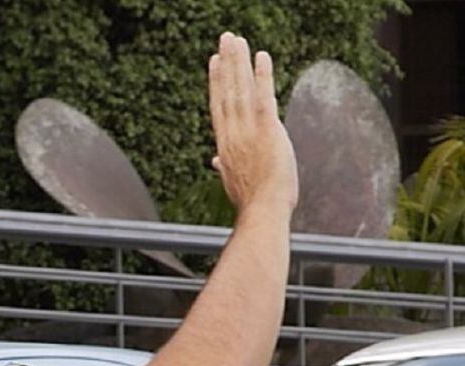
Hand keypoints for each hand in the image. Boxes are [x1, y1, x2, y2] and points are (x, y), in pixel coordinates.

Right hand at [208, 32, 297, 215]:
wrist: (262, 212)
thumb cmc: (252, 203)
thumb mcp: (233, 183)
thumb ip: (225, 167)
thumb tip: (215, 163)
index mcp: (225, 146)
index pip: (219, 108)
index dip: (216, 83)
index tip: (214, 63)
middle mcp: (233, 134)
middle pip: (227, 92)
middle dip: (226, 63)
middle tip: (225, 38)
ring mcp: (248, 132)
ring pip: (241, 90)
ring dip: (239, 62)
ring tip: (237, 39)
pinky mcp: (267, 130)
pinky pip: (263, 97)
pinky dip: (262, 76)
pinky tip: (261, 56)